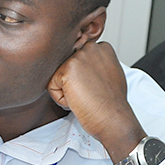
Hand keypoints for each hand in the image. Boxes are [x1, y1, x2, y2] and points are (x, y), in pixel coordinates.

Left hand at [47, 41, 146, 161]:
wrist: (113, 117)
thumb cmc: (112, 102)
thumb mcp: (109, 73)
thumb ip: (95, 63)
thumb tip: (84, 66)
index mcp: (102, 47)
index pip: (77, 59)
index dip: (83, 77)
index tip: (95, 86)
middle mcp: (90, 48)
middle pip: (66, 66)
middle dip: (73, 82)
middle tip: (90, 92)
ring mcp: (78, 57)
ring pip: (58, 76)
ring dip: (67, 90)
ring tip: (85, 96)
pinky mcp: (66, 70)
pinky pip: (52, 87)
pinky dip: (61, 99)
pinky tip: (78, 100)